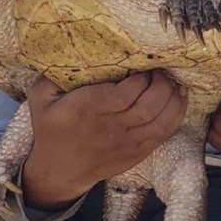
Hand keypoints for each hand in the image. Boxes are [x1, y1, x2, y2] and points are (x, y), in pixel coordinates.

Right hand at [20, 71, 186, 209]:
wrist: (59, 171)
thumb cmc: (52, 129)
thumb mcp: (41, 98)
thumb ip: (52, 74)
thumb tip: (69, 48)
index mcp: (87, 110)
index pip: (124, 94)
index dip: (141, 78)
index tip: (145, 65)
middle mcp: (110, 128)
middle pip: (147, 107)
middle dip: (162, 85)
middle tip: (163, 70)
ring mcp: (126, 144)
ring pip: (159, 122)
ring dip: (173, 99)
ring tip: (175, 82)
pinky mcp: (137, 154)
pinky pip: (163, 135)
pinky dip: (176, 115)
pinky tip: (179, 99)